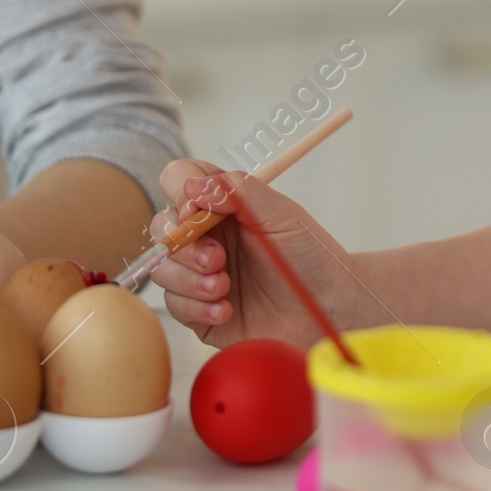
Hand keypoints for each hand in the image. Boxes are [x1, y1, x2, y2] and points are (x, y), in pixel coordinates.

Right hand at [151, 158, 364, 348]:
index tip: (195, 211)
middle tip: (217, 260)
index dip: (180, 191)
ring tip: (224, 288)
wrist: (328, 310)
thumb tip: (194, 185)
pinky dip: (197, 308)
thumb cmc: (312, 258)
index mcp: (225, 204)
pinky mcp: (199, 311)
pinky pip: (175, 306)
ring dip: (189, 280)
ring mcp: (201, 273)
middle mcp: (208, 236)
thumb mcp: (283, 215)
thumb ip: (241, 193)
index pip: (181, 179)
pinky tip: (227, 310)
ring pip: (163, 268)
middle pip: (162, 226)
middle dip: (182, 245)